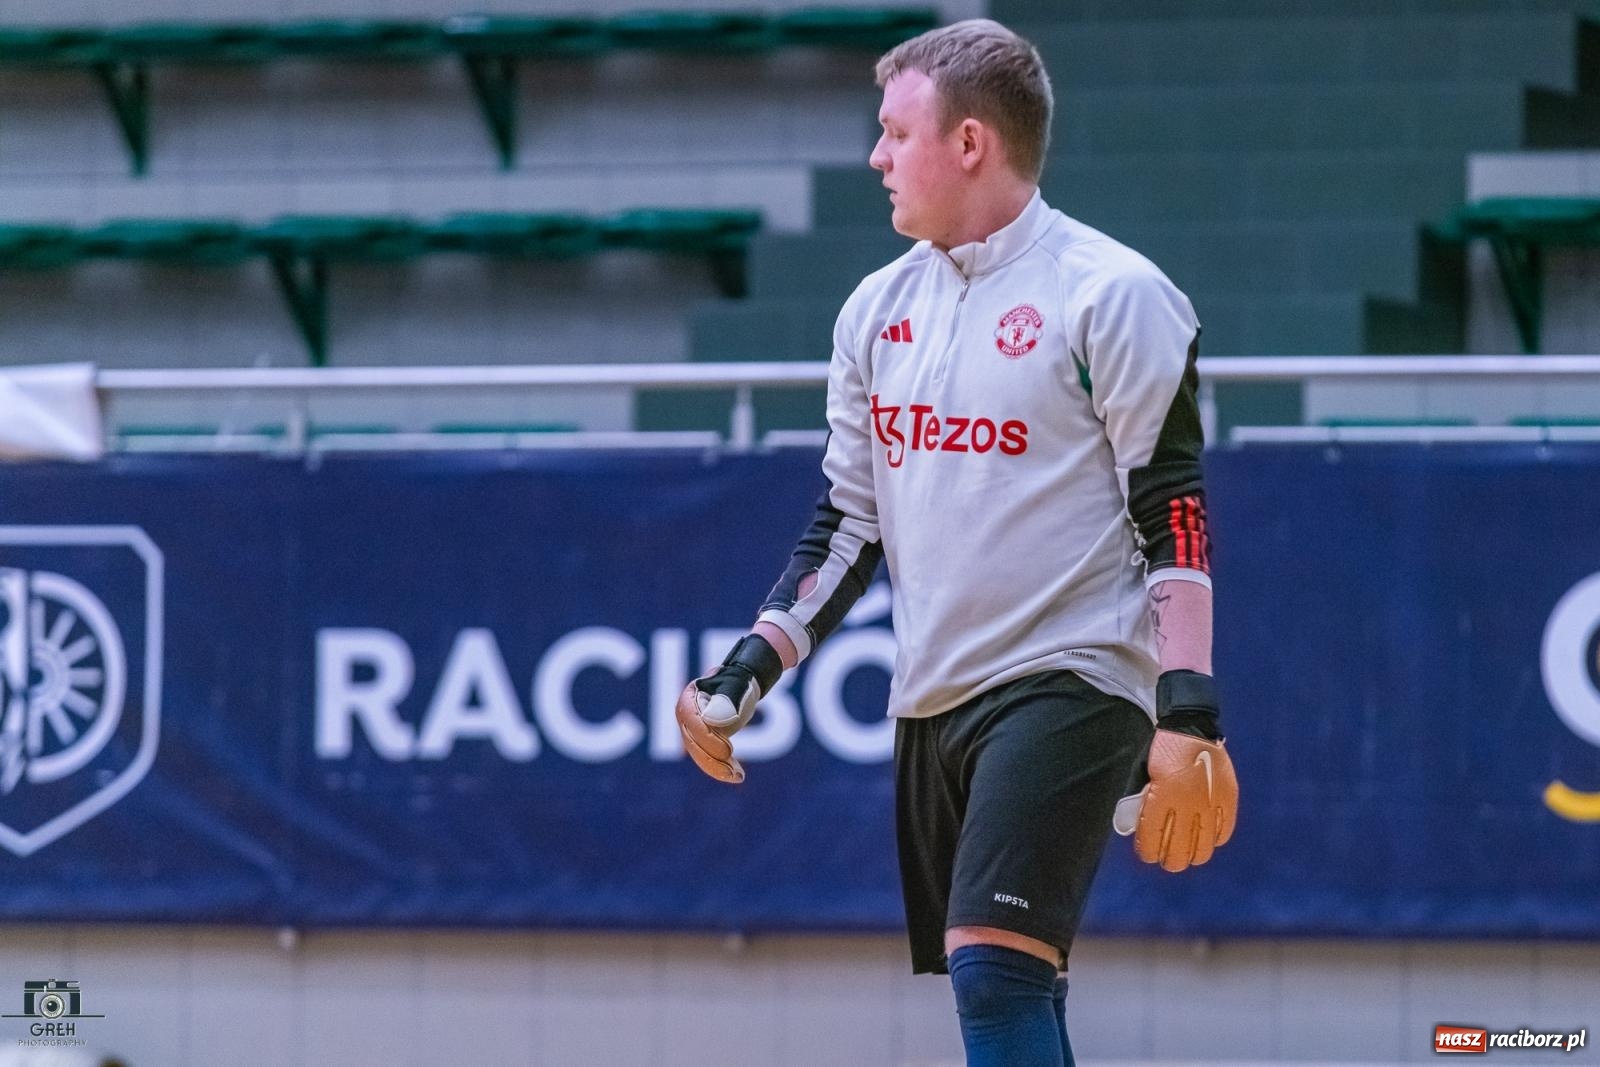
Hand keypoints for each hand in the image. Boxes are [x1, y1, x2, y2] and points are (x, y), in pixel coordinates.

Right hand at [676, 634, 782, 783]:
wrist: (741, 687)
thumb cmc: (739, 683)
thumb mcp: (736, 686)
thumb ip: (725, 698)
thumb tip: (713, 718)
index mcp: (689, 698)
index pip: (692, 721)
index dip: (707, 738)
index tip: (728, 750)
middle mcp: (686, 716)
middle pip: (693, 743)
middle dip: (713, 760)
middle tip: (734, 772)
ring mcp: (693, 731)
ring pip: (700, 755)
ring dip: (719, 769)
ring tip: (739, 777)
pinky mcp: (702, 743)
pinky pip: (709, 759)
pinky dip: (722, 769)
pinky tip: (738, 776)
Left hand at [1114, 670, 1237, 871]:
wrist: (1191, 727)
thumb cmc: (1161, 750)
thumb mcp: (1143, 774)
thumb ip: (1142, 802)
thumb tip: (1136, 828)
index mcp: (1162, 798)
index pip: (1154, 839)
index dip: (1149, 853)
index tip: (1148, 855)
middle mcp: (1187, 806)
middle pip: (1180, 852)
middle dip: (1170, 860)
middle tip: (1167, 860)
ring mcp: (1210, 804)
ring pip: (1203, 848)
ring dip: (1193, 856)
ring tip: (1188, 855)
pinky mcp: (1228, 800)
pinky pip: (1223, 832)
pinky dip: (1215, 840)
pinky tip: (1207, 841)